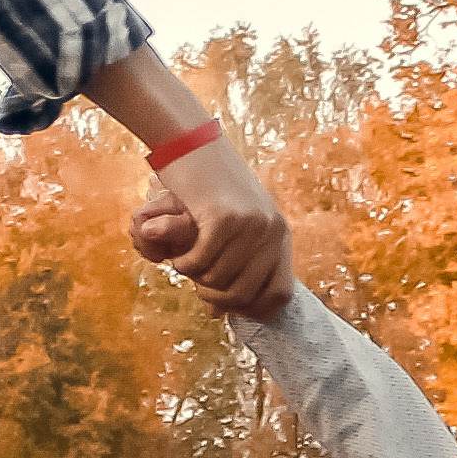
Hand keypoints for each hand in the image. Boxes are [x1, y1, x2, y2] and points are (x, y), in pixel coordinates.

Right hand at [79, 45, 293, 318]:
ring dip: (194, 275)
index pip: (280, 296)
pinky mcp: (224, 217)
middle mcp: (271, 231)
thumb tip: (219, 314)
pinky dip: (183, 262)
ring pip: (218, 280)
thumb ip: (231, 265)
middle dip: (214, 295)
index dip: (251, 309)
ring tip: (185, 256)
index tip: (224, 305)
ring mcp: (251, 224)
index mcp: (279, 234)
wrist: (191, 143)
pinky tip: (176, 250)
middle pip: (244, 295)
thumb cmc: (204, 189)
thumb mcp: (229, 227)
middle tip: (195, 280)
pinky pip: (200, 263)